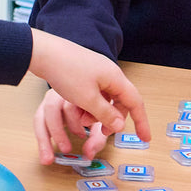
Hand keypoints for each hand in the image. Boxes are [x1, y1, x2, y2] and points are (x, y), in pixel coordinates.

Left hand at [28, 29, 149, 164]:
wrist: (44, 52)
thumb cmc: (66, 72)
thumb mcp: (87, 100)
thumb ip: (106, 114)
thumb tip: (121, 125)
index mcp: (115, 78)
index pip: (135, 103)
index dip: (142, 122)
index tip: (146, 138)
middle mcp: (109, 73)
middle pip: (120, 102)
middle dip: (112, 119)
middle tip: (102, 132)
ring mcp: (97, 71)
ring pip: (106, 98)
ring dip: (97, 113)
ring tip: (82, 119)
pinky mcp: (85, 71)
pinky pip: (95, 92)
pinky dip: (89, 104)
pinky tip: (78, 108)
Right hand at [34, 88, 114, 163]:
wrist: (89, 100)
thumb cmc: (92, 110)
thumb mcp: (99, 123)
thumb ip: (97, 138)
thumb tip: (88, 154)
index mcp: (75, 94)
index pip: (70, 104)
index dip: (75, 121)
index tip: (82, 135)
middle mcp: (59, 96)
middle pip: (51, 108)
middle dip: (57, 131)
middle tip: (65, 149)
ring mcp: (49, 102)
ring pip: (40, 117)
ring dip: (44, 139)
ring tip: (47, 158)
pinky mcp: (43, 110)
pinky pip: (38, 124)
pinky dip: (42, 140)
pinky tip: (45, 152)